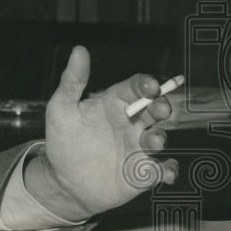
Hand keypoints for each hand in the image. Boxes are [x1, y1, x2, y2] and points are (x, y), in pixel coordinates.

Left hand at [25, 45, 178, 220]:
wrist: (62, 181)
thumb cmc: (63, 141)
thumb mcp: (61, 109)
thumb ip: (72, 81)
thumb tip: (79, 50)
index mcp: (114, 104)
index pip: (136, 88)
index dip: (146, 84)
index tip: (150, 85)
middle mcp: (130, 123)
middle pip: (155, 109)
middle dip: (161, 106)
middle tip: (158, 109)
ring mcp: (138, 147)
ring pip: (159, 137)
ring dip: (160, 137)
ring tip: (152, 141)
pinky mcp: (142, 172)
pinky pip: (163, 169)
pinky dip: (169, 170)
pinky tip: (166, 172)